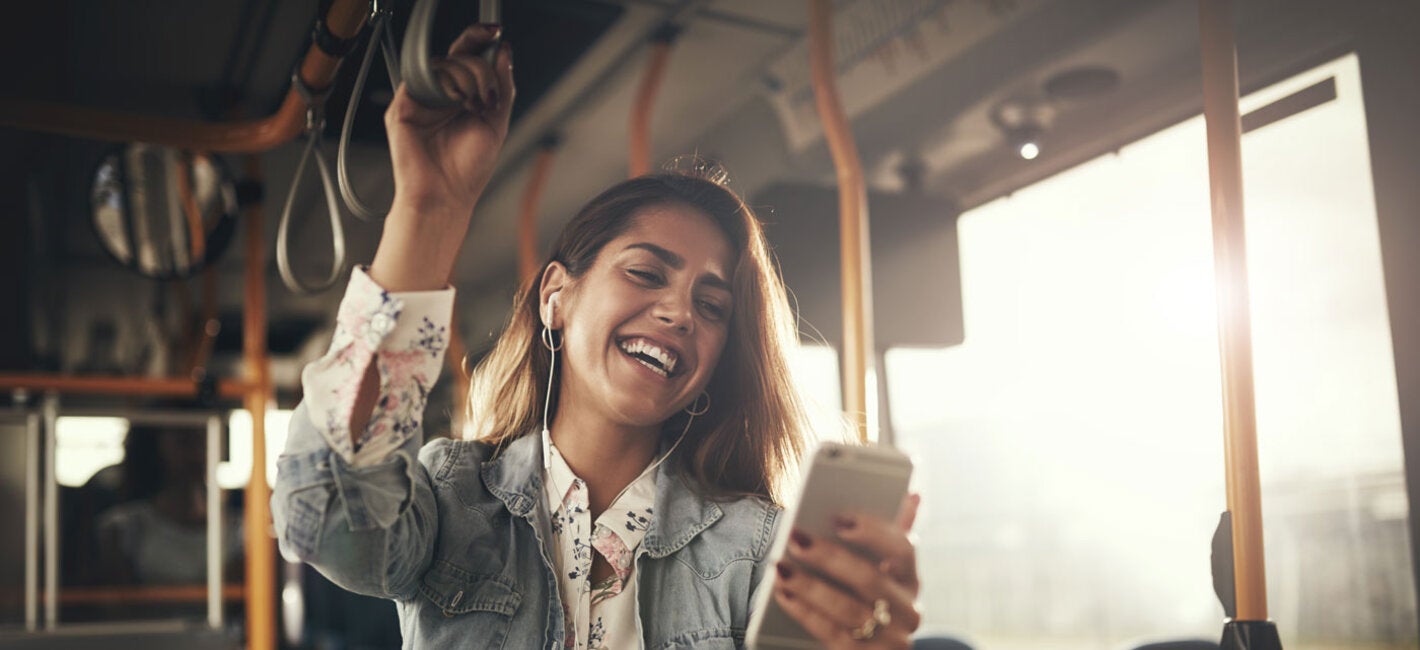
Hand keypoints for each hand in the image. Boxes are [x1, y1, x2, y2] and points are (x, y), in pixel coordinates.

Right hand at [372, 23, 514, 290]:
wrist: (447, 196)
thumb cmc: (468, 168)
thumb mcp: (497, 122)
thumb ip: (502, 86)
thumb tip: (504, 51)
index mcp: (459, 96)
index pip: (467, 56)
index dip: (479, 39)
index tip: (496, 32)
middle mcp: (439, 95)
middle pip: (456, 54)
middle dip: (479, 65)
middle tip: (489, 90)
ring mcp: (420, 99)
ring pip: (444, 64)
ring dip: (468, 78)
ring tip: (476, 105)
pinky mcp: (403, 107)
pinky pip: (425, 80)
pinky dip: (448, 87)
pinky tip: (459, 104)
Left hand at [774, 494, 921, 647]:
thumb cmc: (864, 599)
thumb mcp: (879, 570)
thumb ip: (887, 535)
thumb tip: (911, 495)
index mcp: (911, 580)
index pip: (902, 549)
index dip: (872, 532)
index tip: (837, 519)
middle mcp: (908, 611)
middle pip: (870, 579)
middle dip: (830, 557)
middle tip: (796, 538)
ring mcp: (891, 640)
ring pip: (849, 609)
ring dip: (811, 586)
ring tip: (781, 566)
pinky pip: (833, 635)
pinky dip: (805, 612)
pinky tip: (784, 594)